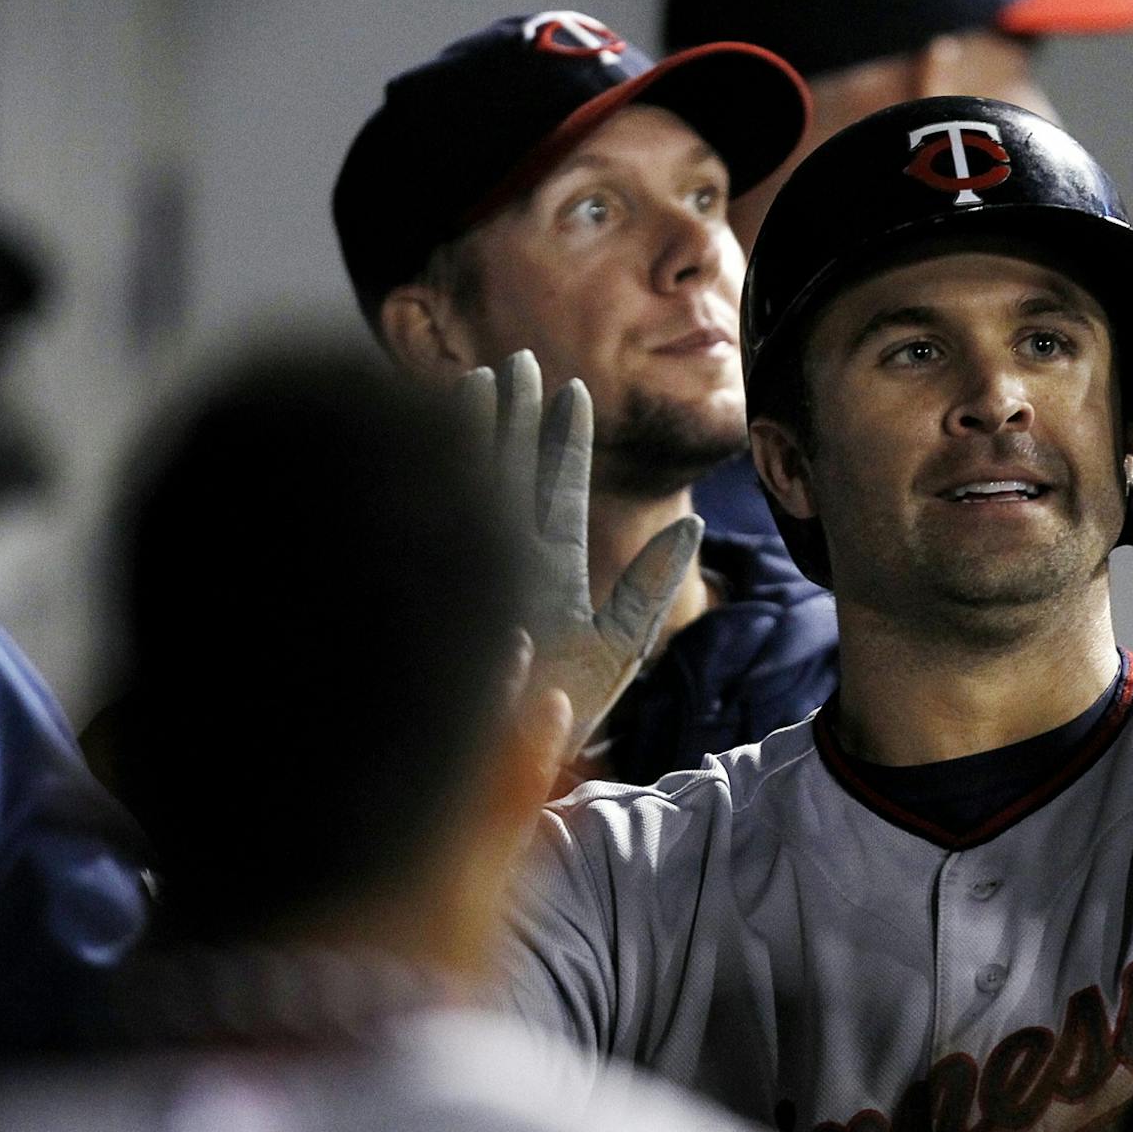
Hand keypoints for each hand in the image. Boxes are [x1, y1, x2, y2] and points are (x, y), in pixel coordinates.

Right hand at [460, 350, 702, 754]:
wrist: (521, 772)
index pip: (558, 491)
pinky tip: (437, 450)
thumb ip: (653, 588)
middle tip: (514, 359)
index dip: (563, 440)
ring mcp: (476, 580)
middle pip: (509, 476)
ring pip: (472, 495)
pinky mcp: (450, 605)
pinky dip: (438, 497)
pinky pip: (439, 542)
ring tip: (473, 382)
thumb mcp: (623, 649)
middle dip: (510, 418)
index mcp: (554, 570)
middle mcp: (510, 565)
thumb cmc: (570, 712)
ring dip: (471, 440)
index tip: (569, 386)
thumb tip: (694, 528)